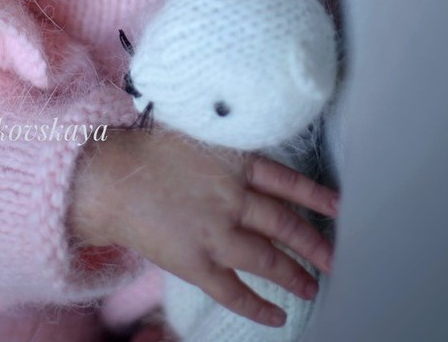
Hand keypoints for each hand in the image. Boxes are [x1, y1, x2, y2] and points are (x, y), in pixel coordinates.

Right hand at [69, 126, 338, 327]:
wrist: (109, 178)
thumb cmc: (148, 150)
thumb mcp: (196, 131)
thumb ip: (227, 144)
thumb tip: (250, 144)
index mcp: (234, 162)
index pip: (287, 181)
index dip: (315, 195)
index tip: (338, 207)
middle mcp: (232, 197)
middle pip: (285, 223)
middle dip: (314, 243)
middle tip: (334, 257)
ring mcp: (215, 232)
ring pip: (267, 258)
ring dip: (294, 274)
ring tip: (313, 285)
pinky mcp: (195, 262)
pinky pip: (234, 290)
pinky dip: (258, 305)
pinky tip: (277, 316)